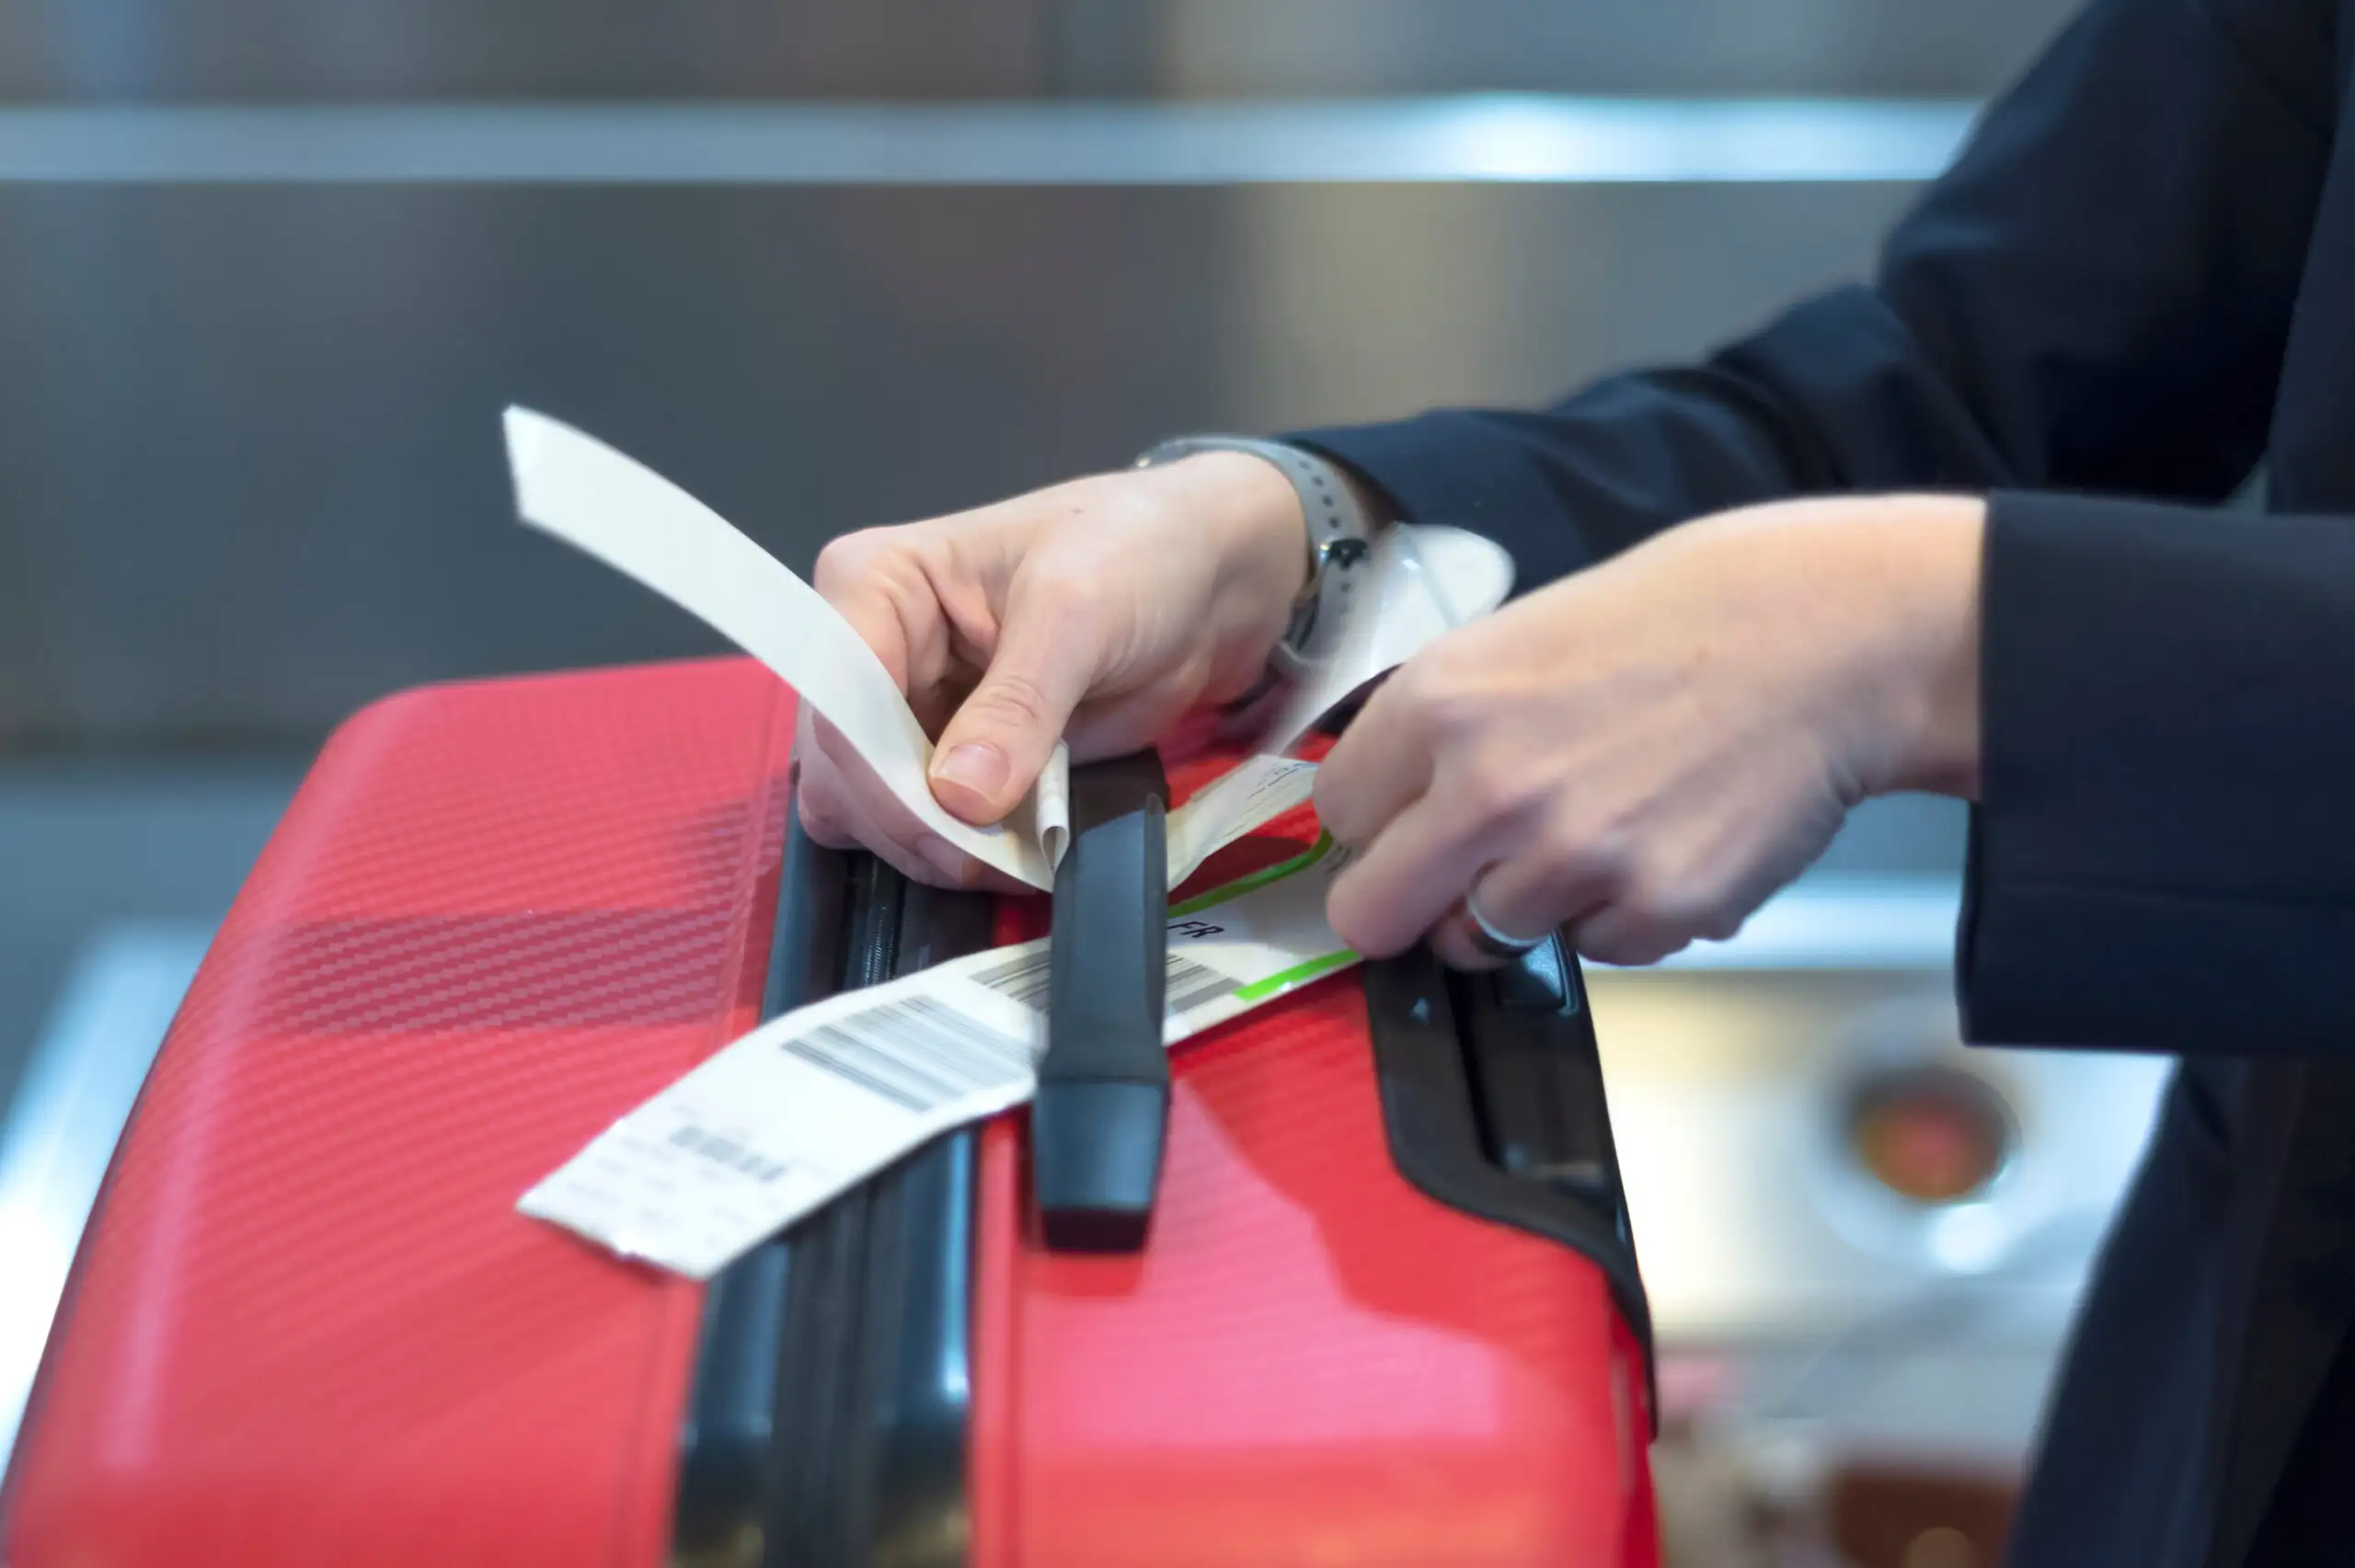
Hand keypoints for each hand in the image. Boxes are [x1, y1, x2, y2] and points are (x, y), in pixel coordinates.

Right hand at [797, 454, 1308, 887]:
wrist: (1211, 579)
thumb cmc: (1137, 555)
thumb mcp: (1077, 611)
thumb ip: (1017, 704)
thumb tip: (959, 799)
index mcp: (873, 584)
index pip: (837, 698)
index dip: (878, 774)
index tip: (948, 827)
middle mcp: (871, 651)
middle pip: (842, 767)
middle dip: (910, 821)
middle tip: (991, 855)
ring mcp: (909, 714)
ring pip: (872, 812)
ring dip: (934, 848)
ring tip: (1013, 854)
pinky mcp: (954, 763)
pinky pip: (928, 830)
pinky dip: (966, 855)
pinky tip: (1019, 855)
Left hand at [1314, 494, 1983, 967]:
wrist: (1823, 637)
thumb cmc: (1674, 624)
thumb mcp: (1518, 638)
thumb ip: (1441, 725)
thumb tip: (1384, 811)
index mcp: (1440, 704)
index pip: (1338, 814)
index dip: (1374, 826)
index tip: (1404, 825)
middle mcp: (1489, 790)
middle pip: (1373, 914)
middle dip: (1406, 906)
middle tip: (1453, 883)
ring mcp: (1572, 858)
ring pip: (1484, 939)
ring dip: (1526, 906)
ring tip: (1593, 833)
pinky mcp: (1653, 909)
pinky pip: (1594, 951)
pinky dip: (1618, 916)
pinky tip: (1659, 844)